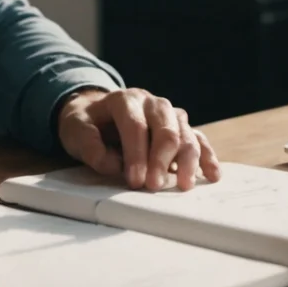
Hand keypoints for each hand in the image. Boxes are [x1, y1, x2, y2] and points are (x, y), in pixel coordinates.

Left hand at [56, 87, 220, 190]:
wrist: (96, 112)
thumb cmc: (86, 123)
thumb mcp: (75, 129)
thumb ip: (89, 145)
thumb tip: (114, 165)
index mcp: (125, 100)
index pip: (135, 125)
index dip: (136, 154)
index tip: (134, 181)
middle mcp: (151, 102)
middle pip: (165, 128)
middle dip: (161, 159)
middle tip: (154, 186)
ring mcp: (169, 114)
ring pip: (186, 134)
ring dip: (187, 160)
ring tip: (183, 186)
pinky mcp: (180, 128)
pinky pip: (198, 139)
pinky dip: (207, 156)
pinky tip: (212, 174)